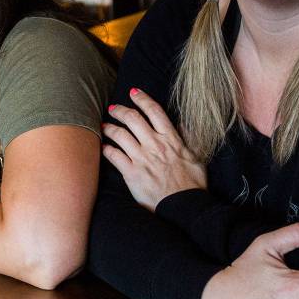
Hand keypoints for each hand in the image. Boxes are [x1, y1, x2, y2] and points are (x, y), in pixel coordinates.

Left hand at [103, 87, 205, 209]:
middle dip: (120, 110)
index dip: (142, 99)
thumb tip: (183, 124)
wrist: (185, 206)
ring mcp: (142, 158)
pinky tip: (102, 146)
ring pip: (120, 134)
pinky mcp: (132, 173)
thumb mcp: (196, 157)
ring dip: (109, 127)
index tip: (134, 92)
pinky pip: (114, 156)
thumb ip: (188, 139)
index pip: (154, 111)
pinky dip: (106, 149)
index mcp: (171, 139)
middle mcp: (155, 145)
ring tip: (104, 125)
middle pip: (133, 118)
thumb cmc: (193, 184)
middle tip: (113, 108)